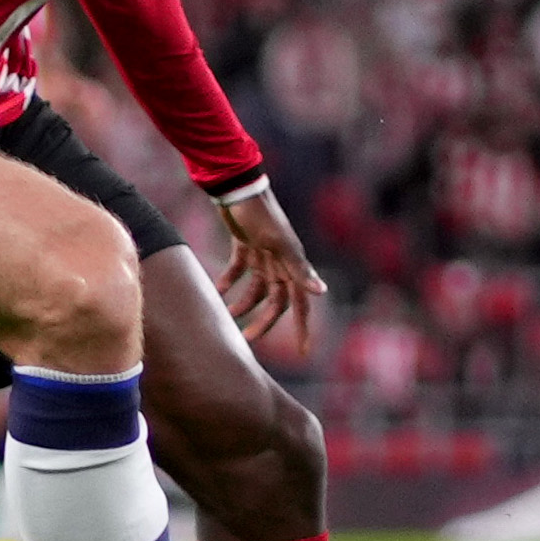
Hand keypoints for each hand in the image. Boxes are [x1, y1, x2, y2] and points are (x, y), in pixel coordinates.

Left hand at [215, 183, 323, 341]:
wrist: (238, 187)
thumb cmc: (261, 215)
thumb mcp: (279, 244)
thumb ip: (299, 269)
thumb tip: (323, 292)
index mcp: (293, 265)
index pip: (300, 304)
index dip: (302, 328)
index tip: (304, 352)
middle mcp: (281, 263)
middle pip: (275, 302)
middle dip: (262, 322)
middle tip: (244, 341)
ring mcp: (263, 255)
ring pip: (255, 290)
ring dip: (242, 304)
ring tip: (225, 315)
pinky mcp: (244, 247)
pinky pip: (237, 272)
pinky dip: (228, 283)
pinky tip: (216, 292)